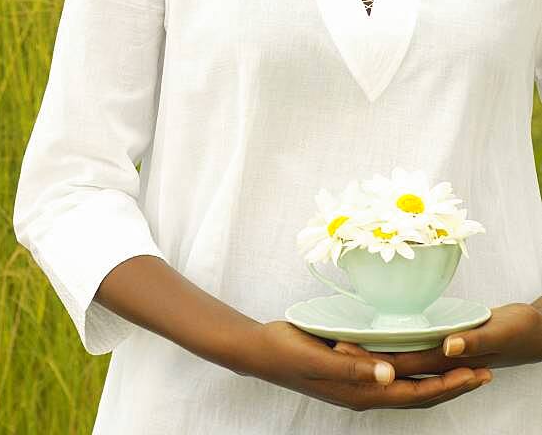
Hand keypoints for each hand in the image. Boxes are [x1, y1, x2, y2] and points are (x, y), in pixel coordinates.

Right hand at [246, 320, 492, 411]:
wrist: (260, 351)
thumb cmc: (286, 353)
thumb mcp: (317, 358)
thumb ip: (352, 368)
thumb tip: (389, 376)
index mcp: (361, 392)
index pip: (415, 393)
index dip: (447, 386)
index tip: (475, 374)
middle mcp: (365, 391)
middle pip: (419, 393)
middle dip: (453, 384)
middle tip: (485, 372)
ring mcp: (359, 381)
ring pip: (408, 383)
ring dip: (438, 376)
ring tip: (464, 364)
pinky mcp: (353, 368)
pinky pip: (392, 371)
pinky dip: (414, 366)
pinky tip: (420, 354)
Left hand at [332, 302, 541, 379]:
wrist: (539, 331)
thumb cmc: (521, 331)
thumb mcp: (498, 332)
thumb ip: (473, 341)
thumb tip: (447, 347)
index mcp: (450, 360)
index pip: (402, 365)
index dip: (373, 360)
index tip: (344, 349)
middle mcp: (441, 361)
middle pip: (396, 366)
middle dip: (366, 359)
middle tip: (333, 344)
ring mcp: (444, 355)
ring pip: (403, 360)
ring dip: (378, 355)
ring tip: (348, 343)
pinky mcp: (447, 345)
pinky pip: (416, 350)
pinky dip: (397, 347)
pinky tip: (384, 337)